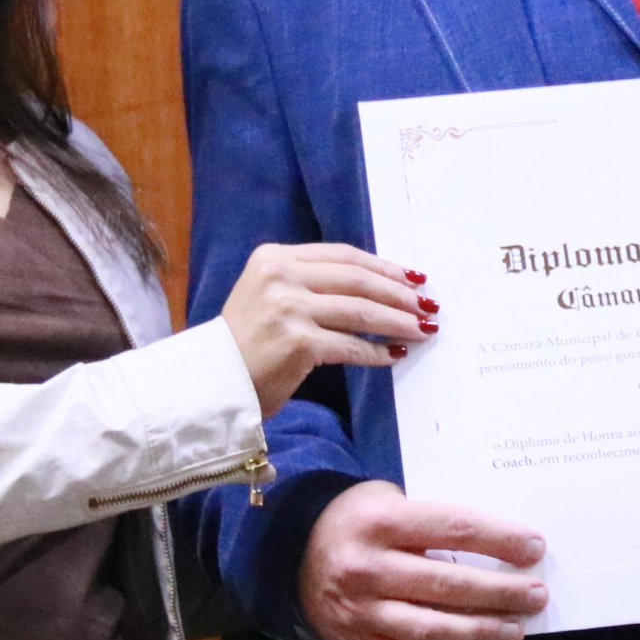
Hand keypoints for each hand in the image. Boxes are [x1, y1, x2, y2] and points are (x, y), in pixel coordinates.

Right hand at [222, 244, 429, 415]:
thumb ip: (309, 283)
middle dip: (399, 293)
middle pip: (358, 279)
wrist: (213, 383)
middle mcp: (280, 276)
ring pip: (361, 311)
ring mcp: (288, 308)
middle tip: (426, 305)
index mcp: (273, 257)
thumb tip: (377, 288)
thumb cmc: (245, 344)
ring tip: (421, 329)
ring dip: (398, 322)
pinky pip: (351, 345)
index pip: (343, 256)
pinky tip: (394, 355)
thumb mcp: (269, 295)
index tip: (411, 277)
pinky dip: (377, 352)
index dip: (383, 266)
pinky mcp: (298, 343)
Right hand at [298, 480, 545, 639]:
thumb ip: (432, 519)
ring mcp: (362, 611)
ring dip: (481, 632)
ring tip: (516, 631)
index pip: (452, 528)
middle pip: (447, 584)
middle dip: (499, 592)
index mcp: (381, 521)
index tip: (534, 548)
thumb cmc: (357, 519)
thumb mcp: (389, 499)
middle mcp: (368, 567)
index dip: (498, 539)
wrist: (291, 553)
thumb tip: (500, 544)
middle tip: (535, 595)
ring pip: (432, 629)